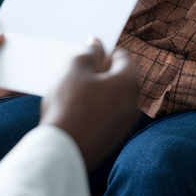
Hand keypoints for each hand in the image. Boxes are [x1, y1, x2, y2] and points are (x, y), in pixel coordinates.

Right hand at [40, 40, 141, 169]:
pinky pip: (106, 115)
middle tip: (76, 74)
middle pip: (119, 77)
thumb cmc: (69, 104)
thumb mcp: (74, 67)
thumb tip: (97, 46)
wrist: (62, 149)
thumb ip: (89, 52)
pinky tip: (74, 113)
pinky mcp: (113, 138)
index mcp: (129, 81)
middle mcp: (134, 102)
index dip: (103, 52)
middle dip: (100, 73)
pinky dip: (94, 110)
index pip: (123, 56)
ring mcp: (125, 123)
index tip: (85, 55)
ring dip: (96, 92)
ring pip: (112, 97)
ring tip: (71, 95)